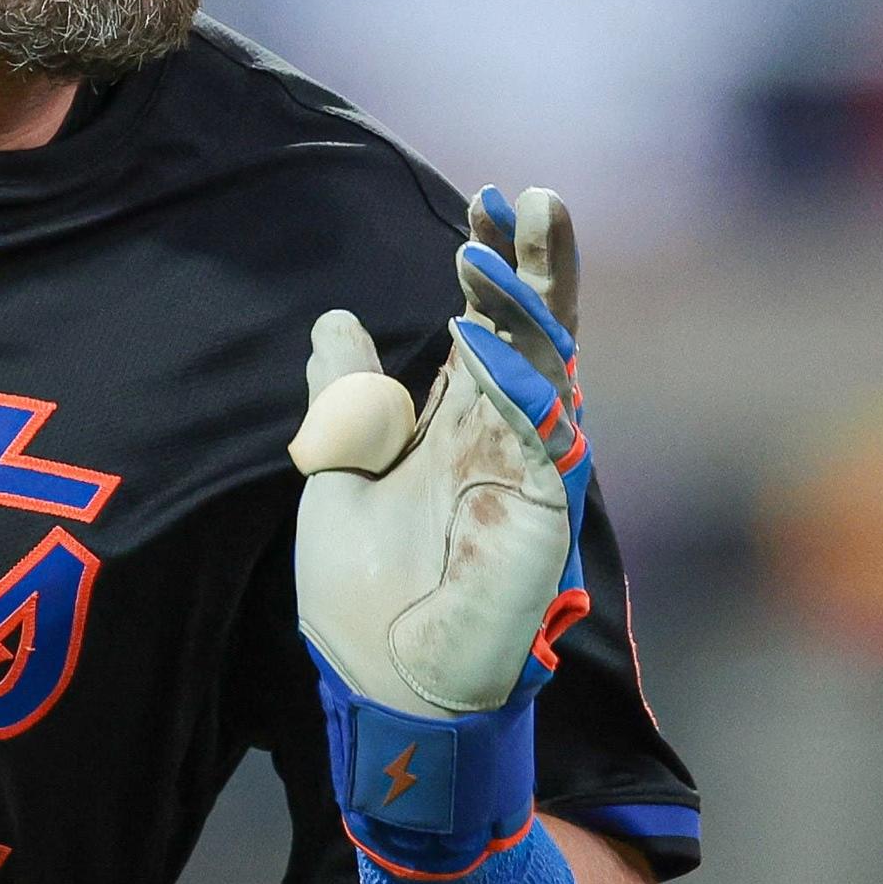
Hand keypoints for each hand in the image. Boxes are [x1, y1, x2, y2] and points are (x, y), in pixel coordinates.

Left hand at [291, 185, 591, 875]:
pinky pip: (537, 439)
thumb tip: (334, 322)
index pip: (492, 325)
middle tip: (532, 198)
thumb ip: (344, 398)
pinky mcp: (537, 518)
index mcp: (463, 426)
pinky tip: (492, 335)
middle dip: (536, 267)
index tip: (485, 204)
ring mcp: (529, 476)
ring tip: (511, 239)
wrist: (379, 685)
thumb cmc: (363, 594)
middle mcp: (507, 441)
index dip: (493, 266)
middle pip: (536, 335)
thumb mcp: (336, 470)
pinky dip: (518, 384)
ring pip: (548, 372)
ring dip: (531, 305)